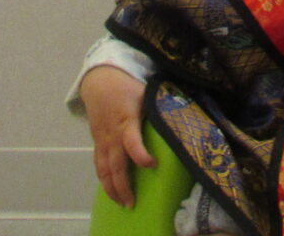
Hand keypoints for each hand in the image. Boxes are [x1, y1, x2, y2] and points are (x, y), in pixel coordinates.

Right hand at [80, 64, 154, 206]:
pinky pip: (98, 164)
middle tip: (131, 203)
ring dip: (111, 187)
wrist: (100, 80)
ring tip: (122, 202)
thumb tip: (186, 118)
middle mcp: (113, 134)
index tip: (152, 164)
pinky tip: (111, 190)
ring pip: (103, 168)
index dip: (141, 156)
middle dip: (122, 185)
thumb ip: (161, 107)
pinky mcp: (97, 142)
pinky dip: (104, 179)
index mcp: (127, 121)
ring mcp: (102, 140)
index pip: (132, 142)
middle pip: (115, 164)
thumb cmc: (128, 88)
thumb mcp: (147, 93)